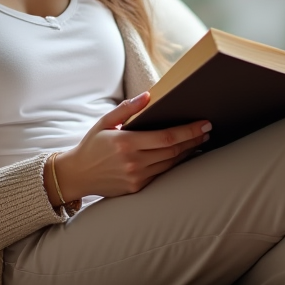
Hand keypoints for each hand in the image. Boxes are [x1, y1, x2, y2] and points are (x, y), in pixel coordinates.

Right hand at [50, 93, 209, 201]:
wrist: (76, 175)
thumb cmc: (92, 145)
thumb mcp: (105, 122)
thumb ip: (127, 108)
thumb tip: (148, 96)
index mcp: (125, 143)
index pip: (166, 137)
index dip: (189, 131)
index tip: (204, 124)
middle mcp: (133, 162)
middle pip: (173, 151)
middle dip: (194, 140)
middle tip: (208, 131)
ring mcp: (136, 177)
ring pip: (170, 164)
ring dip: (188, 152)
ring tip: (200, 141)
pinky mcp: (136, 188)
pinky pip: (161, 174)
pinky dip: (174, 163)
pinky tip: (183, 155)